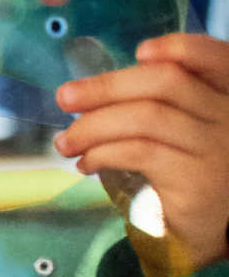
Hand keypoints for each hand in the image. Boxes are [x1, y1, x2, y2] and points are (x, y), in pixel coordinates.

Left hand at [55, 33, 228, 272]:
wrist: (213, 227)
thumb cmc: (190, 167)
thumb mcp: (184, 127)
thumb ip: (162, 100)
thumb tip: (89, 89)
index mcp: (228, 96)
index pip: (216, 58)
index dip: (181, 48)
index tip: (141, 51)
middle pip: (166, 82)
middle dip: (106, 86)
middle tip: (64, 98)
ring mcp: (219, 149)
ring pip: (145, 118)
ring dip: (92, 126)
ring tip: (64, 142)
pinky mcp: (198, 180)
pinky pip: (139, 152)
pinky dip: (102, 153)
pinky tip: (85, 163)